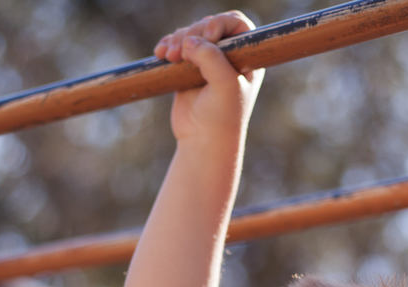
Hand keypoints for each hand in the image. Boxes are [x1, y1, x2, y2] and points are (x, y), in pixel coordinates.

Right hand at [155, 11, 263, 143]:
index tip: (209, 37)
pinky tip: (160, 54)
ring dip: (177, 40)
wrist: (204, 143)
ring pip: (189, 35)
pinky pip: (176, 47)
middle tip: (180, 54)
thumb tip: (189, 40)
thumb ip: (211, 57)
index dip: (219, 23)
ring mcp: (207, 62)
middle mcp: (228, 56)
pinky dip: (167, 46)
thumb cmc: (222, 117)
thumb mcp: (224, 85)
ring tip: (169, 57)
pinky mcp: (187, 70)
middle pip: (208, 26)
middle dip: (192, 33)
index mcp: (246, 57)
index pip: (235, 23)